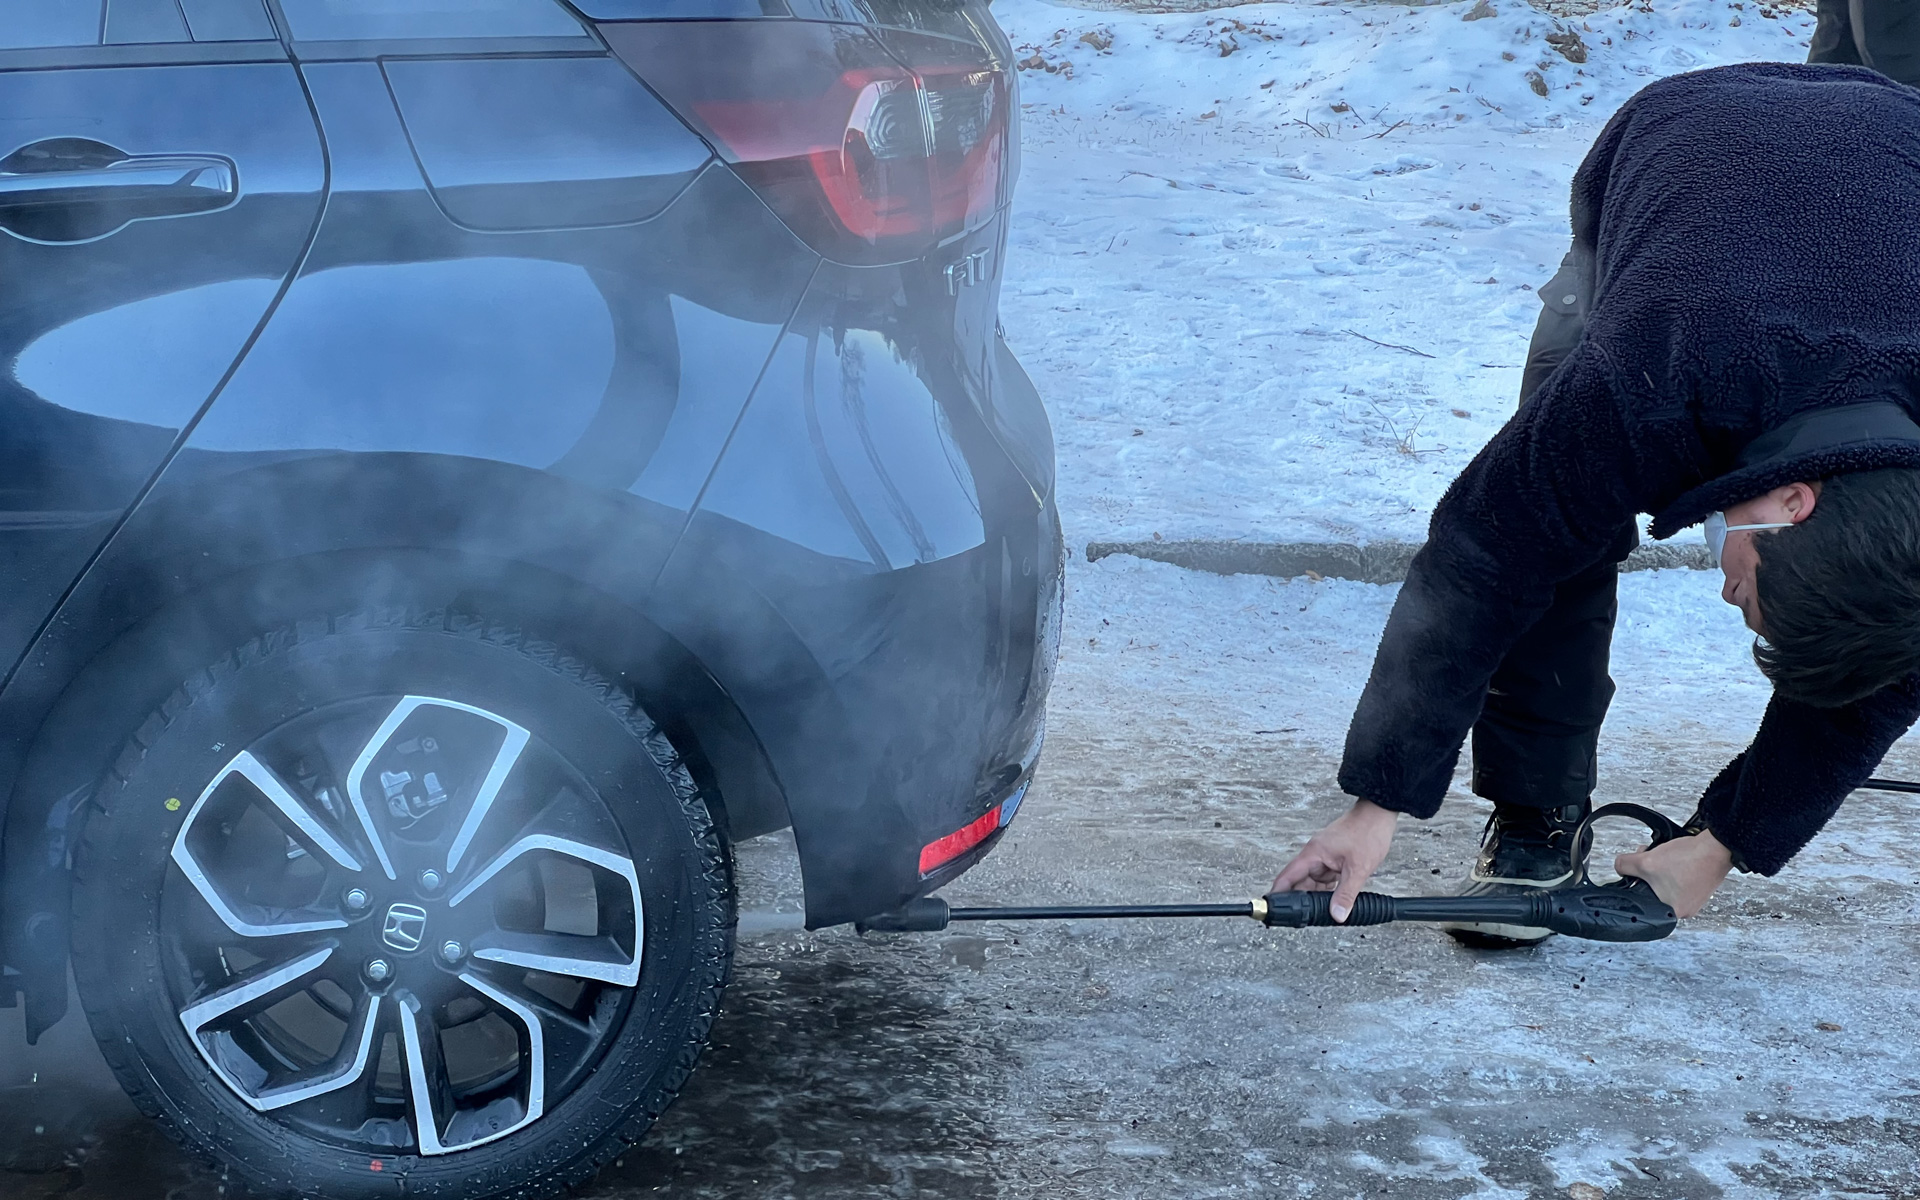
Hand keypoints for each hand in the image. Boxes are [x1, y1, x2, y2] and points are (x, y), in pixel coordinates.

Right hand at [1273, 799, 1397, 922]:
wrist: (1378, 815)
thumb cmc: (1367, 832)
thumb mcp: (1358, 869)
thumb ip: (1346, 894)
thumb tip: (1337, 915)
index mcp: (1313, 854)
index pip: (1287, 876)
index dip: (1278, 894)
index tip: (1273, 908)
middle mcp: (1315, 855)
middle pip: (1299, 882)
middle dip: (1302, 900)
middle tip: (1306, 917)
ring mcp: (1324, 857)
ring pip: (1313, 882)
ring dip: (1318, 894)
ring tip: (1325, 908)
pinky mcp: (1333, 859)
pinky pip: (1325, 878)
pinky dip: (1328, 889)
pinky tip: (1335, 897)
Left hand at [1615, 830, 1733, 918]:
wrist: (1717, 847)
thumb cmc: (1690, 859)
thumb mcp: (1645, 861)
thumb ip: (1624, 865)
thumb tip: (1618, 866)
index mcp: (1671, 912)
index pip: (1641, 899)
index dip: (1636, 880)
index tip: (1638, 869)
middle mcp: (1685, 910)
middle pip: (1652, 888)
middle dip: (1647, 870)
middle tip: (1651, 858)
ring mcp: (1693, 898)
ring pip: (1664, 881)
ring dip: (1659, 866)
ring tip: (1665, 856)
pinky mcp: (1699, 887)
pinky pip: (1677, 877)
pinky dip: (1673, 866)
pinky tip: (1676, 857)